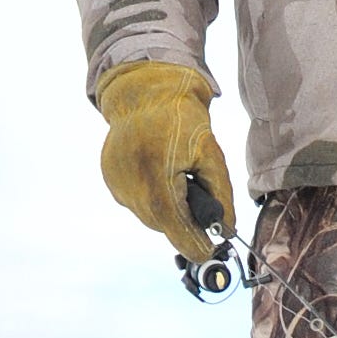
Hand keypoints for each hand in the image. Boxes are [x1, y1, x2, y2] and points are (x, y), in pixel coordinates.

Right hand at [97, 62, 236, 256]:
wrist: (145, 91)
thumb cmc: (182, 119)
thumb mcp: (211, 155)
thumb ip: (221, 197)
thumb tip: (226, 230)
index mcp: (157, 183)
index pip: (179, 234)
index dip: (199, 244)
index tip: (212, 246)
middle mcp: (131, 190)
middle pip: (165, 227)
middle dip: (184, 219)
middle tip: (196, 193)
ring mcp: (117, 186)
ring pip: (151, 217)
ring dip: (168, 207)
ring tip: (176, 175)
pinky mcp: (110, 181)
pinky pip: (137, 202)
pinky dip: (152, 195)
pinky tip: (158, 170)